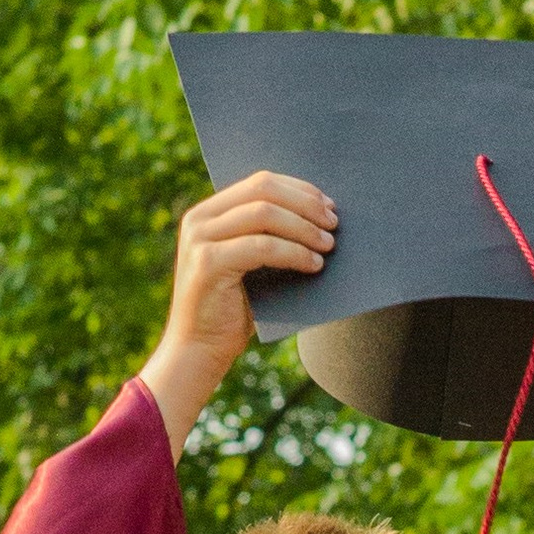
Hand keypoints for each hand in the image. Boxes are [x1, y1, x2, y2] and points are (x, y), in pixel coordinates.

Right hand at [139, 171, 335, 451]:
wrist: (199, 351)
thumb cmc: (233, 309)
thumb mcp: (251, 263)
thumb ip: (269, 235)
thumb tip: (320, 215)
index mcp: (208, 212)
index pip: (260, 182)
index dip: (299, 189)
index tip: (329, 204)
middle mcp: (199, 219)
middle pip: (263, 191)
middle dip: (305, 204)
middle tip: (334, 222)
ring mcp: (200, 239)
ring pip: (265, 215)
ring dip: (303, 228)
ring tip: (328, 244)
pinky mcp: (207, 263)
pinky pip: (262, 247)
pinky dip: (294, 253)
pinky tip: (314, 264)